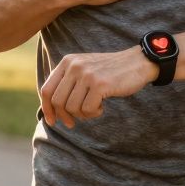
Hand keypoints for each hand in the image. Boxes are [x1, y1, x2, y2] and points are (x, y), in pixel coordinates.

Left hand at [39, 46, 159, 128]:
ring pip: (72, 107)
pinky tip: (102, 107)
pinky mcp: (100, 84)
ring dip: (82, 114)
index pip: (46, 89)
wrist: (138, 62)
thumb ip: (68, 83)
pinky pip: (87, 109)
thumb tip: (50, 108)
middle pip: (57, 101)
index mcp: (67, 62)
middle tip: (72, 123)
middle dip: (64, 116)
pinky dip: (94, 113)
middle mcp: (74, 66)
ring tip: (93, 108)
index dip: (47, 109)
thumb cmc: (110, 71)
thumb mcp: (84, 69)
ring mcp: (87, 75)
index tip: (52, 121)